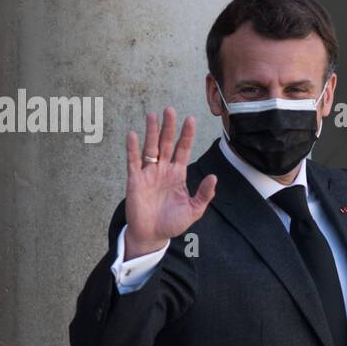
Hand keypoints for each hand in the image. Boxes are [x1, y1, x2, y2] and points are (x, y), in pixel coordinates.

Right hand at [124, 107, 216, 257]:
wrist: (152, 236)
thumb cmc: (172, 223)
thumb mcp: (194, 210)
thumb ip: (204, 194)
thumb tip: (214, 177)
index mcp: (178, 174)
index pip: (183, 150)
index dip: (186, 135)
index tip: (190, 119)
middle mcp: (163, 170)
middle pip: (167, 144)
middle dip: (169, 127)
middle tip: (170, 109)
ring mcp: (149, 173)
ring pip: (150, 148)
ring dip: (151, 132)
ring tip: (152, 115)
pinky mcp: (135, 180)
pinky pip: (133, 161)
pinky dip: (132, 148)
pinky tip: (133, 134)